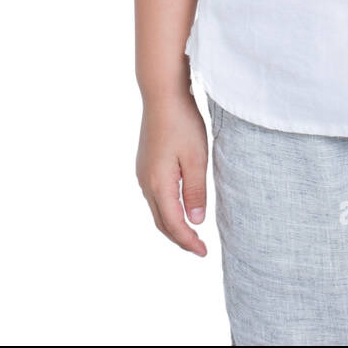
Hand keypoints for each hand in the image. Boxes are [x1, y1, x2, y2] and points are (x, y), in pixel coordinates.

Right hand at [136, 92, 209, 256]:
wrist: (162, 95)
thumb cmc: (182, 123)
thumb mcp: (197, 159)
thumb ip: (195, 192)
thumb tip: (196, 222)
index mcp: (159, 184)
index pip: (174, 224)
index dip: (189, 241)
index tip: (205, 252)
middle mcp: (146, 182)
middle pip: (161, 222)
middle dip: (180, 238)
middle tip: (199, 249)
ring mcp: (143, 173)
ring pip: (156, 209)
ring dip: (173, 225)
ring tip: (192, 232)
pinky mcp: (145, 164)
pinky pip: (155, 196)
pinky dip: (167, 209)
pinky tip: (179, 207)